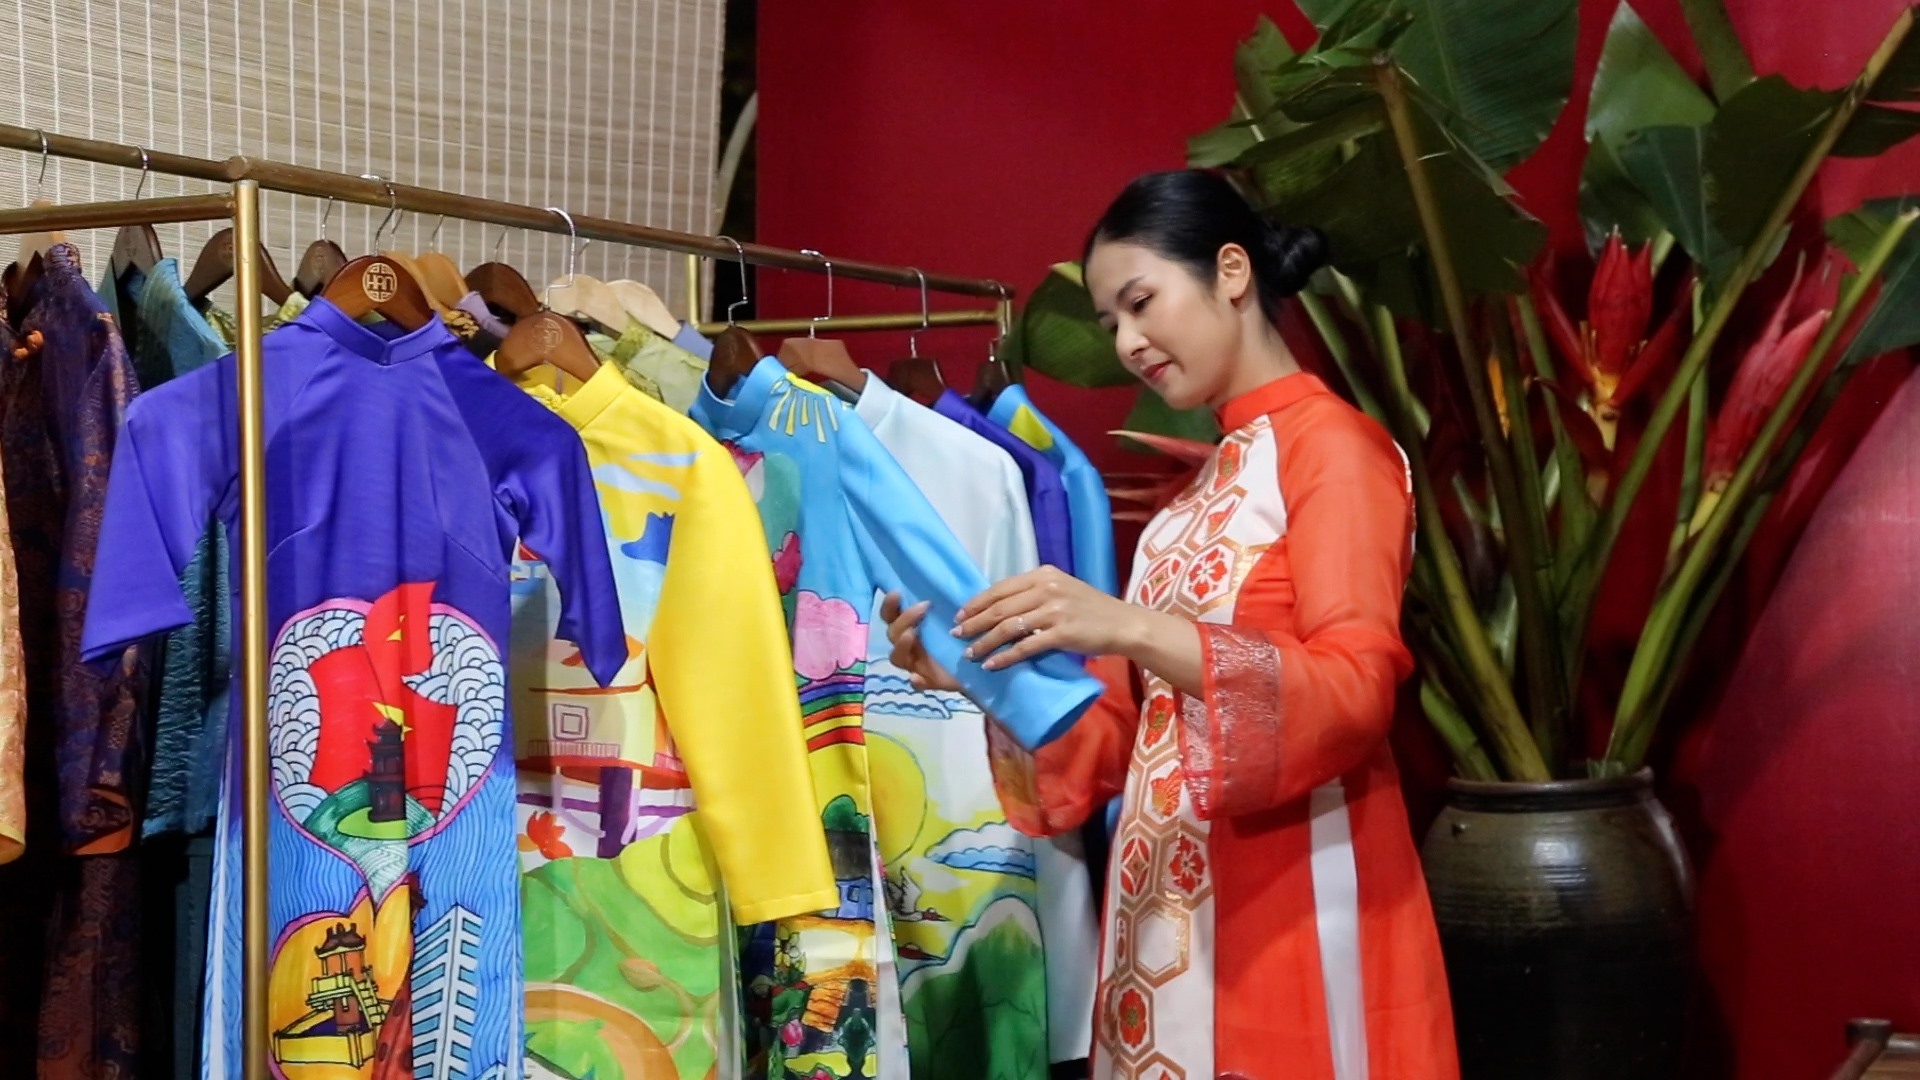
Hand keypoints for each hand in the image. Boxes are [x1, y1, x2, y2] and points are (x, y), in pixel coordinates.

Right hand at [881, 592, 962, 692]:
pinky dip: (916, 680)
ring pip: (897, 657)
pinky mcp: (928, 681)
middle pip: (892, 633)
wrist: (980, 663)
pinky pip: (916, 682)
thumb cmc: (962, 635)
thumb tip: (942, 587)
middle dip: (903, 619)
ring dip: (902, 645)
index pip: (891, 615)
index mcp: (911, 627)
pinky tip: (918, 676)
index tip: (898, 593)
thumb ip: (948, 604)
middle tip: (923, 609)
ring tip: (913, 635)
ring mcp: (915, 664)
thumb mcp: (956, 616)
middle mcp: (909, 645)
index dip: (889, 605)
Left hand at [952, 566, 1139, 670]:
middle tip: (956, 635)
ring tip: (970, 654)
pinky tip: (992, 665)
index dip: (976, 602)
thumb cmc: (1091, 609)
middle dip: (973, 623)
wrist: (1123, 623)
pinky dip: (1005, 657)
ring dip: (984, 642)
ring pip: (1007, 628)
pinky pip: (1024, 647)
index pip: (1000, 588)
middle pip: (999, 608)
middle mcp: (1046, 589)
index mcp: (1043, 575)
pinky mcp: (1061, 633)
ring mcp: (1054, 611)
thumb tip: (1000, 607)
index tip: (959, 614)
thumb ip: (1034, 593)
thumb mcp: (1062, 589)